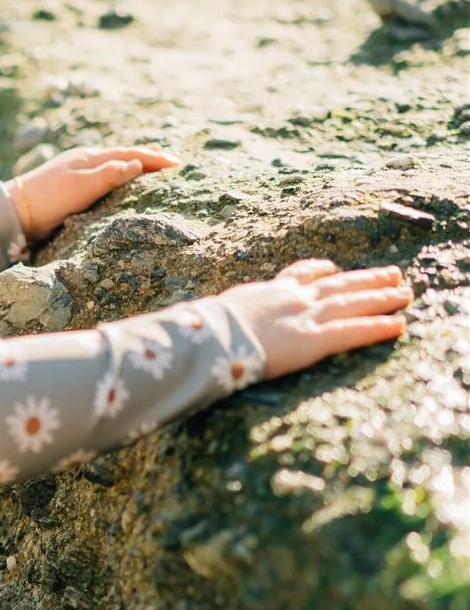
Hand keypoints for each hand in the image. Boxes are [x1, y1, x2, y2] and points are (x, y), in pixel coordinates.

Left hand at [8, 145, 180, 242]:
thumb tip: (137, 163)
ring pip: (113, 165)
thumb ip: (110, 174)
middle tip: (171, 162)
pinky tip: (119, 183)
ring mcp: (75, 172)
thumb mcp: (82, 186)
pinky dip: (118, 176)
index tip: (177, 163)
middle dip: (147, 157)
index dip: (154, 158)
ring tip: (151, 169)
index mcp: (90, 157)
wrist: (13, 213)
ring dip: (134, 165)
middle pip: (123, 155)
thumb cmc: (48, 199)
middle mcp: (84, 160)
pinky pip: (103, 176)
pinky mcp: (69, 187)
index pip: (130, 154)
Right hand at [223, 257, 412, 379]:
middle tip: (392, 274)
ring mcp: (306, 317)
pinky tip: (398, 324)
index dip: (320, 272)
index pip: (300, 275)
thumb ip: (227, 317)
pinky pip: (353, 331)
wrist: (209, 337)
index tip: (332, 269)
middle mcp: (293, 298)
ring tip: (404, 293)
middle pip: (337, 285)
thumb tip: (205, 324)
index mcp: (268, 292)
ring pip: (353, 302)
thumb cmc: (204, 330)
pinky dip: (377, 327)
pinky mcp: (314, 340)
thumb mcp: (216, 313)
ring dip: (381, 297)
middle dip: (365, 279)